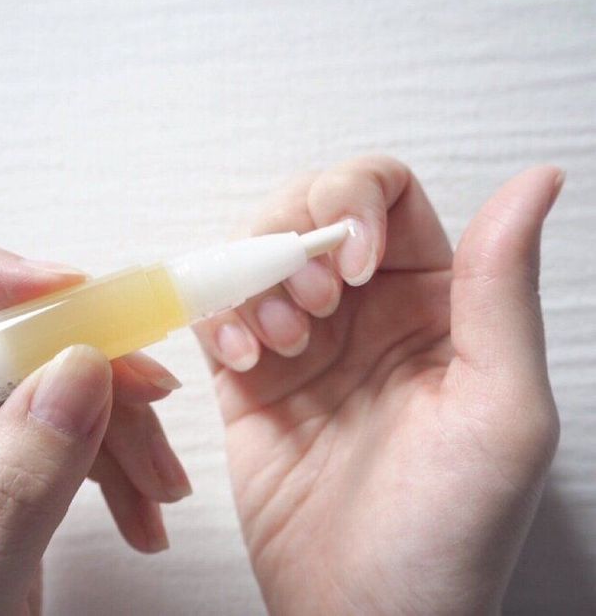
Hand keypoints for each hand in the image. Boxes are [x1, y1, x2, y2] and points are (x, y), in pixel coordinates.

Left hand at [0, 250, 190, 614]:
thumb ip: (19, 475)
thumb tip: (84, 367)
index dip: (9, 284)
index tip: (80, 293)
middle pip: (32, 349)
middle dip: (109, 386)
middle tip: (157, 419)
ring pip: (69, 387)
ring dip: (129, 435)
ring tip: (163, 495)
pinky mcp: (19, 453)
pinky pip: (79, 428)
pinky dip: (121, 464)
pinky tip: (144, 508)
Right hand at [195, 157, 562, 614]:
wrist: (364, 615)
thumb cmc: (447, 530)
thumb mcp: (500, 408)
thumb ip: (503, 288)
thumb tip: (537, 182)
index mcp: (435, 299)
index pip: (385, 193)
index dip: (355, 202)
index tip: (350, 265)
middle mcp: (367, 308)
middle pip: (311, 207)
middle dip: (296, 240)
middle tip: (310, 308)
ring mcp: (305, 338)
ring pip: (259, 250)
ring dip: (256, 279)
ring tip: (277, 343)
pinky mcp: (251, 374)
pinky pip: (218, 307)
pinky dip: (218, 314)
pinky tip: (243, 359)